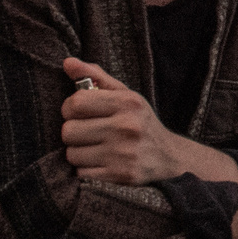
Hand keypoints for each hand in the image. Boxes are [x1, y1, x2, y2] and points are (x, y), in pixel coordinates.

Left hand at [62, 57, 207, 184]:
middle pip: (68, 131)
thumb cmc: (140, 122)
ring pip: (72, 154)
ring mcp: (124, 153)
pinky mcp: (121, 176)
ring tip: (97, 149)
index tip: (80, 113)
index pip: (75, 103)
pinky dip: (87, 170)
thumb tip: (67, 62)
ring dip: (79, 153)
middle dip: (74, 133)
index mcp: (127, 102)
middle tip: (89, 133)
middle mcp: (126, 127)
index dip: (70, 109)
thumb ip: (96, 77)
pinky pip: (81, 173)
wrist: (170, 158)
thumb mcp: (125, 95)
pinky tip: (102, 164)